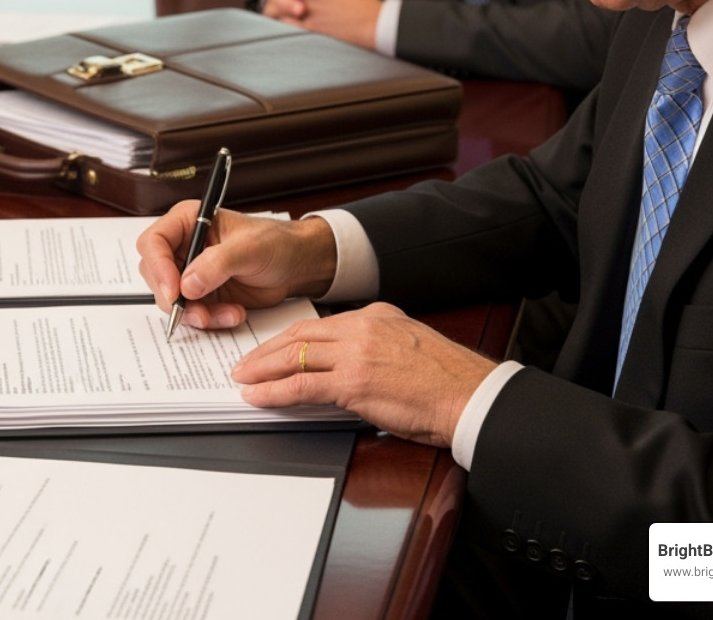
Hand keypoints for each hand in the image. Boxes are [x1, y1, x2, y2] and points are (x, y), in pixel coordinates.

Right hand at [135, 203, 336, 329]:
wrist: (296, 265)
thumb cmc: (276, 243)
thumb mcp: (250, 248)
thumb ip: (217, 263)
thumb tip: (187, 284)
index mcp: (189, 222)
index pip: (153, 242)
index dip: (157, 268)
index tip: (173, 291)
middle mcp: (184, 247)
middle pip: (156, 275)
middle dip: (175, 298)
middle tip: (198, 312)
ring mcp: (191, 273)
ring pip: (172, 300)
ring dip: (196, 313)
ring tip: (228, 313)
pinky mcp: (202, 295)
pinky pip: (192, 314)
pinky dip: (210, 320)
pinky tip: (234, 314)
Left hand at [231, 302, 497, 446]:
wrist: (469, 395)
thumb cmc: (446, 381)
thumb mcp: (407, 346)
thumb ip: (375, 346)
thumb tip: (349, 364)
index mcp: (375, 315)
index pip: (319, 324)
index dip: (289, 338)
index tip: (273, 348)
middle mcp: (362, 327)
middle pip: (299, 334)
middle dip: (266, 350)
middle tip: (244, 362)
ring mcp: (356, 354)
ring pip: (294, 356)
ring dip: (262, 369)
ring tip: (243, 378)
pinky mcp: (354, 382)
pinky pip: (302, 386)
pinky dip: (274, 392)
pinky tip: (258, 397)